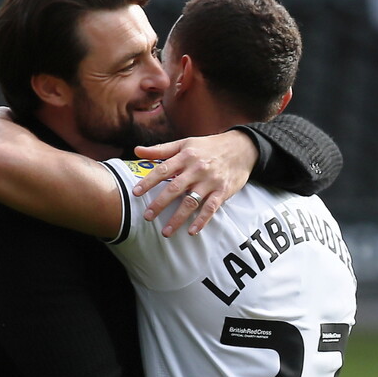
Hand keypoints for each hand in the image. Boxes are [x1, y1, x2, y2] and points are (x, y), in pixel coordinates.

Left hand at [132, 130, 257, 236]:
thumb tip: (136, 150)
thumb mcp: (185, 143)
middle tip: (147, 217)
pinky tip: (192, 231)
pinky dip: (201, 220)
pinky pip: (210, 208)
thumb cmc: (208, 146)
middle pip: (175, 188)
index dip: (148, 181)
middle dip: (160, 203)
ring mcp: (210, 181)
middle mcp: (197, 169)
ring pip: (191, 201)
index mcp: (185, 156)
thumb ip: (160, 149)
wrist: (241, 148)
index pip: (163, 170)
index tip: (135, 193)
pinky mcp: (222, 191)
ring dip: (178, 218)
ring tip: (165, 232)